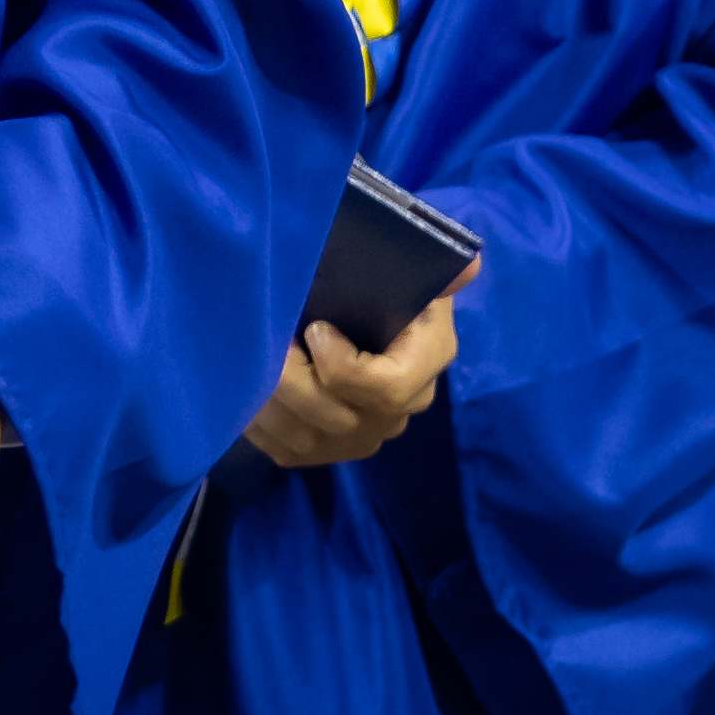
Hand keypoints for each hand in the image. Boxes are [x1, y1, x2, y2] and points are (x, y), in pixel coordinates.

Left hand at [242, 260, 475, 467]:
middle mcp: (402, 407)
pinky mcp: (332, 448)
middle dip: (293, 382)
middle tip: (263, 343)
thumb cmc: (376, 275)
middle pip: (342, 418)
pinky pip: (291, 451)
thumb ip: (433, 266)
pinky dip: (261, 425)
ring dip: (270, 403)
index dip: (344, 368)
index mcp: (428, 358)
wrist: (349, 301)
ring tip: (247, 361)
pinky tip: (244, 387)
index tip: (314, 328)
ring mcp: (367, 433)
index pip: (389, 389)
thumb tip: (470, 264)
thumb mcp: (401, 262)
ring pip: (310, 439)